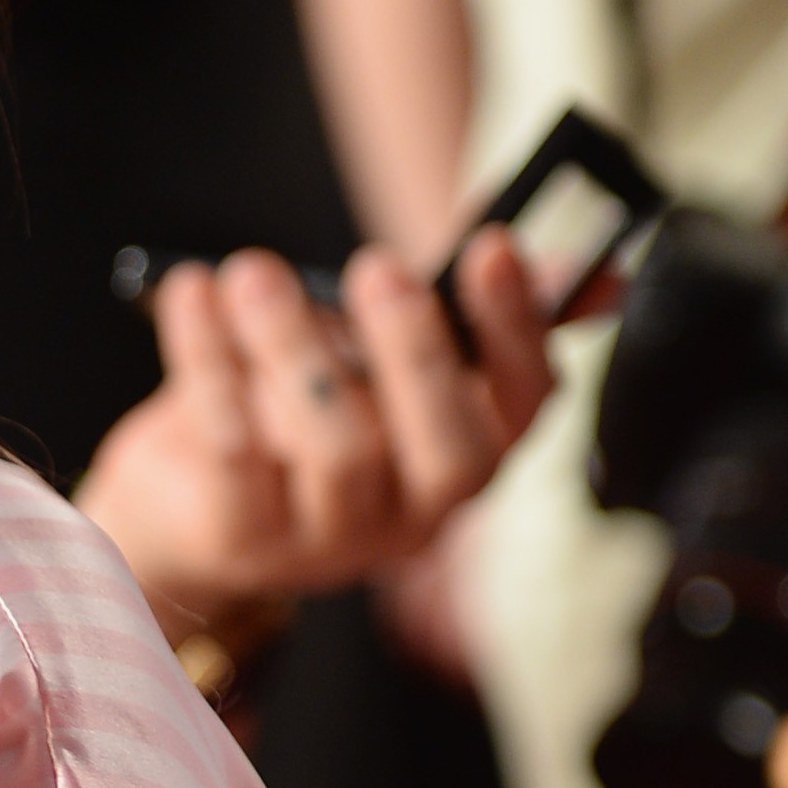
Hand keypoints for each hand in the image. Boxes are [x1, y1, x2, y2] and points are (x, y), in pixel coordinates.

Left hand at [74, 230, 552, 641]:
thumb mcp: (386, 356)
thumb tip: (601, 276)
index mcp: (468, 454)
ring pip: (335, 449)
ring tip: (254, 274)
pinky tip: (195, 295)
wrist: (186, 502)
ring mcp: (331, 538)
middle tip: (378, 267)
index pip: (525, 406)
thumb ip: (472, 314)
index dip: (517, 331)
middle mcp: (415, 513)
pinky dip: (211, 362)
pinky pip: (235, 449)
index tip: (493, 247)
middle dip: (418, 353)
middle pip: (446, 451)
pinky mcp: (244, 540)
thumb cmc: (306, 407)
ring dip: (294, 347)